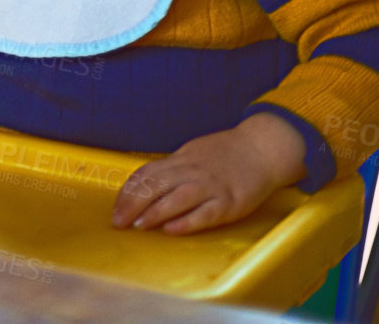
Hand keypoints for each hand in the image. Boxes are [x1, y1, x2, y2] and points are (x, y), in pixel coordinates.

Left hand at [111, 112, 307, 233]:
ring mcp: (212, 187)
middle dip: (133, 203)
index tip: (115, 207)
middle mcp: (192, 172)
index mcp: (181, 160)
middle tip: (118, 222)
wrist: (262, 149)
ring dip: (155, 212)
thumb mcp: (193, 154)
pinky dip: (187, 222)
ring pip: (177, 198)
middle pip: (156, 185)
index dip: (128, 191)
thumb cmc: (225, 154)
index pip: (146, 173)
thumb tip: (146, 185)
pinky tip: (172, 230)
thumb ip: (172, 168)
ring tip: (138, 225)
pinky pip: (206, 214)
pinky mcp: (231, 202)